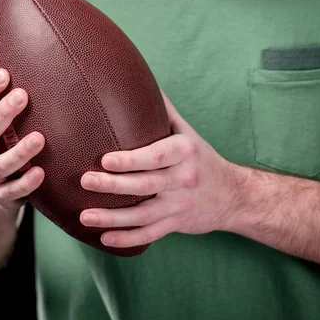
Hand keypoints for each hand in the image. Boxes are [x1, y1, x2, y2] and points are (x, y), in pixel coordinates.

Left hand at [80, 90, 238, 247]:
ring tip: (85, 215)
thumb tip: (140, 81)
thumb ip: (165, 111)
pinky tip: (104, 238)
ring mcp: (180, 204)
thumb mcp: (188, 133)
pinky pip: (150, 234)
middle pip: (145, 185)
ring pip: (144, 215)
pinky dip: (127, 238)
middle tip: (85, 181)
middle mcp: (183, 179)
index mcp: (184, 152)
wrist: (234, 195)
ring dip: (112, 218)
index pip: (156, 156)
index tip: (105, 159)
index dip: (130, 160)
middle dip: (113, 185)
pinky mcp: (177, 224)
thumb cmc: (202, 158)